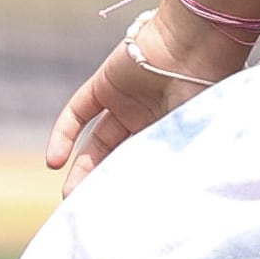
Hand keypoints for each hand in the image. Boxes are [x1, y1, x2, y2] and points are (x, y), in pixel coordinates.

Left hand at [45, 9, 246, 193]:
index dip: (131, 188)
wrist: (194, 43)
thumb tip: (164, 207)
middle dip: (104, 184)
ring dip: (81, 168)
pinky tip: (54, 162)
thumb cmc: (205, 89)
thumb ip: (176, 163)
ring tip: (69, 196)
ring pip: (95, 143)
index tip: (119, 215)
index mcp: (174, 132)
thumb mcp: (193, 134)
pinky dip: (63, 136)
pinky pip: (78, 114)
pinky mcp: (103, 86)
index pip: (145, 165)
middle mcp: (148, 119)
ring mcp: (124, 103)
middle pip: (118, 158)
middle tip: (90, 212)